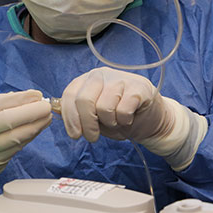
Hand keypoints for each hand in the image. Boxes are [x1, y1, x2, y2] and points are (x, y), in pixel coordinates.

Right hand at [0, 90, 51, 177]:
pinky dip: (31, 134)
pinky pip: (18, 146)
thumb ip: (2, 101)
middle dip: (31, 112)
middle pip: (7, 121)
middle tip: (46, 105)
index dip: (18, 99)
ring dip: (36, 125)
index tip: (36, 94)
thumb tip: (32, 96)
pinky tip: (39, 125)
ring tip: (47, 115)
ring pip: (16, 136)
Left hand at [61, 67, 206, 170]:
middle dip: (87, 124)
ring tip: (116, 122)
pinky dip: (124, 121)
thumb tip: (60, 114)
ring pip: (104, 107)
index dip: (70, 117)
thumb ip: (79, 113)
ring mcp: (120, 78)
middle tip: (93, 137)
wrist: (152, 119)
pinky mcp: (139, 87)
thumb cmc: (119, 118)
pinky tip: (129, 118)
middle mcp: (101, 74)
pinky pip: (123, 110)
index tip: (75, 134)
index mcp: (87, 80)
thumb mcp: (95, 117)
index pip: (70, 94)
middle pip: (84, 100)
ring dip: (109, 123)